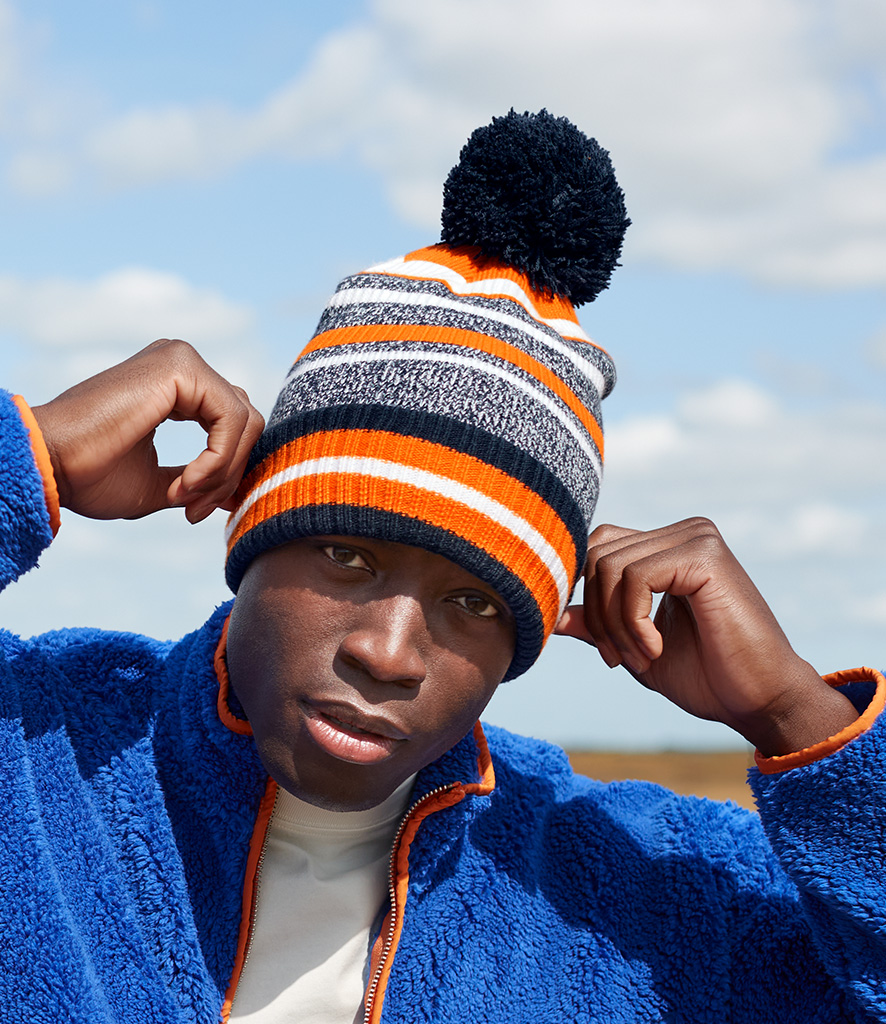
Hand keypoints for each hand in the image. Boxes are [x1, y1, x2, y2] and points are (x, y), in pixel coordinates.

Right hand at [31, 339, 264, 523]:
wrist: (49, 463)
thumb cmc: (91, 475)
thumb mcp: (160, 483)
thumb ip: (199, 479)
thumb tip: (235, 494)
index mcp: (177, 386)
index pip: (232, 425)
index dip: (226, 473)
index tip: (198, 509)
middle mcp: (182, 366)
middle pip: (244, 421)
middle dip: (227, 474)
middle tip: (195, 509)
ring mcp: (182, 360)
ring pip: (243, 421)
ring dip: (221, 472)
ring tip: (185, 496)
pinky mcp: (181, 367)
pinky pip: (231, 418)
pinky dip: (217, 458)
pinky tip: (187, 481)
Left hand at [555, 518, 857, 754]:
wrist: (761, 702)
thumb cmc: (707, 676)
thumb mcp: (634, 645)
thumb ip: (596, 622)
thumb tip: (549, 611)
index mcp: (668, 546)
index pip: (597, 547)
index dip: (586, 598)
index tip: (605, 650)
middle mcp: (683, 532)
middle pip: (596, 553)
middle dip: (596, 615)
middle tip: (619, 659)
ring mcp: (696, 537)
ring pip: (609, 566)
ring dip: (615, 625)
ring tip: (641, 658)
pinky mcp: (704, 555)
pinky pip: (635, 578)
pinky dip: (633, 622)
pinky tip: (655, 649)